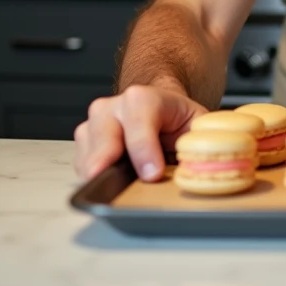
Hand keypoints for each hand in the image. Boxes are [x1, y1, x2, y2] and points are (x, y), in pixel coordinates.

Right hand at [73, 84, 207, 182]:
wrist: (162, 111)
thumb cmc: (179, 121)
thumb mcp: (198, 126)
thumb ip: (201, 142)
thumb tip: (204, 167)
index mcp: (147, 97)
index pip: (139, 114)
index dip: (144, 145)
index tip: (152, 174)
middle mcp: (116, 106)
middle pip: (105, 131)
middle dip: (108, 158)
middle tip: (112, 184)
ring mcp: (96, 122)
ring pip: (88, 147)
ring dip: (98, 171)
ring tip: (114, 187)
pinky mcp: (86, 140)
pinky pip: (80, 161)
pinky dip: (92, 176)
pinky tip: (107, 183)